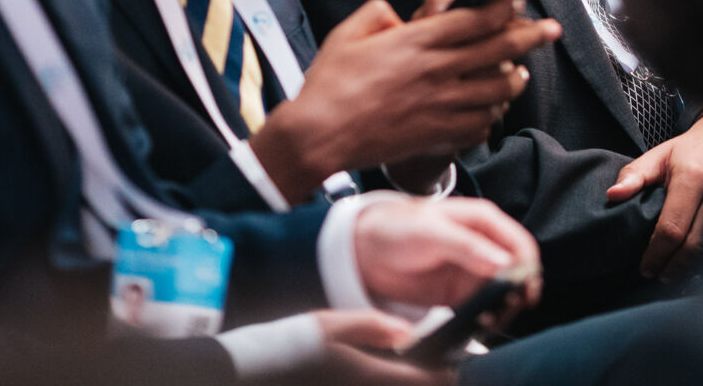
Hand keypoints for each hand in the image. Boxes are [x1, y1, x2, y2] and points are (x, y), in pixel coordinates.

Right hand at [251, 0, 560, 201]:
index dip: (502, 10)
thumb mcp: (348, 34)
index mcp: (415, 42)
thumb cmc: (330, 84)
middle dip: (530, 36)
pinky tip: (492, 109)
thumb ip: (377, 14)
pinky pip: (480, 124)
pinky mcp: (437, 134)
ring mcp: (440, 105)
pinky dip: (491, 115)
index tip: (520, 2)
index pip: (473, 21)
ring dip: (514, 78)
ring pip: (496, 89)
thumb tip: (398, 13)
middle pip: (497, 50)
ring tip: (522, 72)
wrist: (320, 136)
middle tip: (551, 29)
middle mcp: (435, 71)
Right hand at [254, 311, 452, 384]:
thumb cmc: (289, 346)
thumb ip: (373, 325)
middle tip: (436, 368)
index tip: (452, 363)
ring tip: (409, 370)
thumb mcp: (331, 323)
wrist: (251, 373)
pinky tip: (380, 375)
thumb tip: (407, 331)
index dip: (445, 373)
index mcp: (370, 376)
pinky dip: (386, 382)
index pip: (425, 381)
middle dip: (430, 380)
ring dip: (407, 383)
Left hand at [353, 196, 543, 310]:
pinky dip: (486, 318)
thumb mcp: (433, 232)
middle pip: (517, 271)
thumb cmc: (398, 228)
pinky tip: (477, 323)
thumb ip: (468, 247)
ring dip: (503, 308)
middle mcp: (485, 245)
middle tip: (507, 309)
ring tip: (487, 319)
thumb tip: (505, 264)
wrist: (368, 250)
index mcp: (484, 221)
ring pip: (504, 293)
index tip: (524, 290)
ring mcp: (474, 271)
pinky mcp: (462, 294)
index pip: (520, 244)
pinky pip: (483, 308)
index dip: (527, 267)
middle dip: (518, 292)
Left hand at [605, 110, 702, 280]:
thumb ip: (633, 175)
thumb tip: (612, 196)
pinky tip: (687, 265)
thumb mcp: (657, 155)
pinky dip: (701, 259)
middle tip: (655, 276)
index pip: (673, 226)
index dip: (658, 253)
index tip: (645, 267)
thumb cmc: (686, 150)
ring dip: (688, 267)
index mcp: (691, 179)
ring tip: (668, 275)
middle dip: (673, 266)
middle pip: (694, 245)